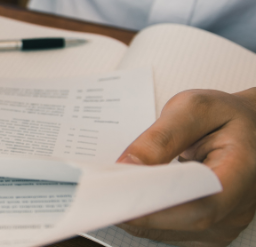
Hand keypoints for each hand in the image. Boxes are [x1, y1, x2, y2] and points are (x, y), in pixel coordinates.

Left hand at [116, 88, 255, 246]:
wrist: (248, 128)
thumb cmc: (226, 117)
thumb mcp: (194, 108)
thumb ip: (161, 137)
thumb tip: (127, 166)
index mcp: (242, 172)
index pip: (199, 206)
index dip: (156, 206)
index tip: (119, 195)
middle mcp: (237, 208)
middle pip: (181, 224)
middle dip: (136, 208)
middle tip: (101, 190)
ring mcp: (224, 225)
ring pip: (170, 233)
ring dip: (136, 213)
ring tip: (111, 190)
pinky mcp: (209, 232)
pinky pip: (170, 233)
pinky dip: (145, 217)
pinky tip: (130, 198)